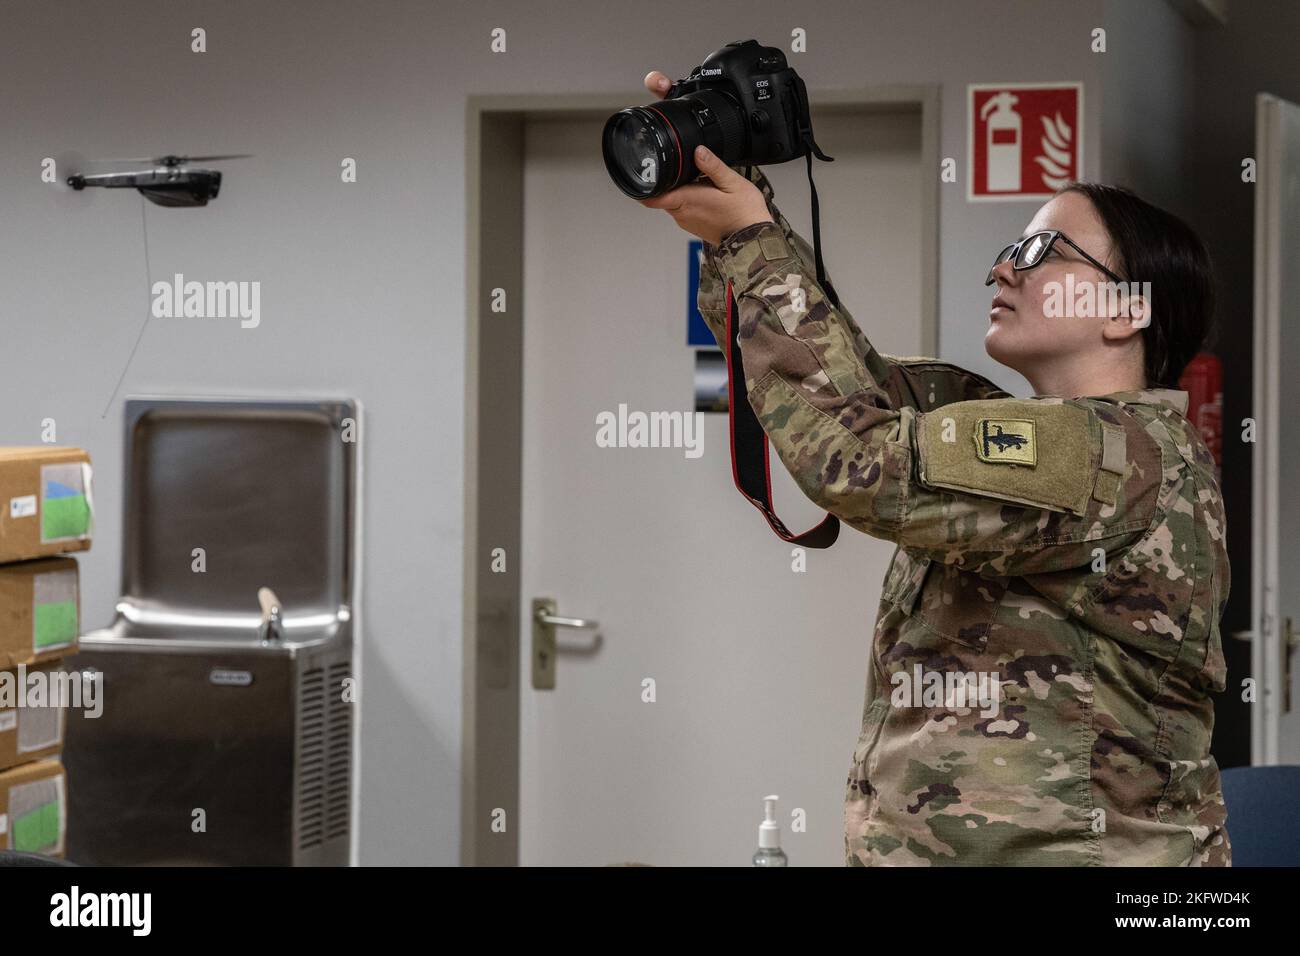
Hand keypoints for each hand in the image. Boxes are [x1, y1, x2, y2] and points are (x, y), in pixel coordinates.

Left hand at [637, 71, 773, 245]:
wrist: (753, 239)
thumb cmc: (744, 214)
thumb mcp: (732, 182)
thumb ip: (712, 166)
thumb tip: (698, 151)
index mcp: (687, 201)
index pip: (652, 197)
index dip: (643, 186)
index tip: (641, 175)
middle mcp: (682, 214)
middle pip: (663, 195)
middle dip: (668, 182)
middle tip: (682, 170)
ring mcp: (687, 222)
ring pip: (674, 202)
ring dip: (681, 191)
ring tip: (701, 182)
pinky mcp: (694, 226)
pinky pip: (684, 210)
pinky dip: (690, 200)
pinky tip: (707, 195)